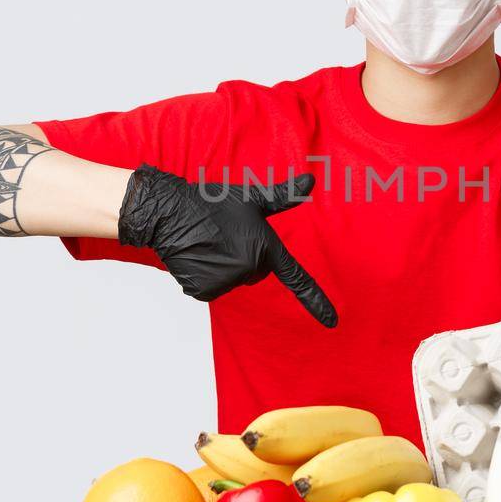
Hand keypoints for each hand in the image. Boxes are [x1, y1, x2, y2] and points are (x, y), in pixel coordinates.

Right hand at [118, 167, 336, 327]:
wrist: (168, 213)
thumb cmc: (211, 202)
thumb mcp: (251, 198)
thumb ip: (283, 195)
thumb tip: (311, 179)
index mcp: (264, 248)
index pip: (296, 278)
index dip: (315, 301)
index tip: (332, 322)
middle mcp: (248, 268)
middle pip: (254, 273)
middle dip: (244, 258)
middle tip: (225, 237)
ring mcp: (224, 282)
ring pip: (232, 281)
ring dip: (222, 266)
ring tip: (208, 244)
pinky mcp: (203, 290)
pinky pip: (211, 288)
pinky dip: (204, 275)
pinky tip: (196, 256)